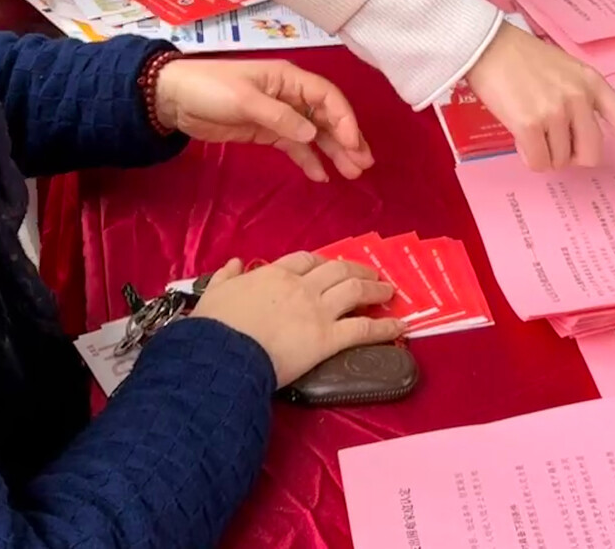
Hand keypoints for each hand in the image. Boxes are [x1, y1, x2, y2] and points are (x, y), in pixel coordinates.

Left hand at [153, 58, 372, 181]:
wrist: (173, 99)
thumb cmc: (210, 89)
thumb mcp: (244, 100)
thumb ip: (280, 117)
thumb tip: (312, 135)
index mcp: (289, 79)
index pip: (327, 98)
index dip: (345, 120)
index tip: (354, 145)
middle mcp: (290, 96)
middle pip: (327, 117)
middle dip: (347, 139)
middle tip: (363, 165)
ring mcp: (280, 115)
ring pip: (315, 134)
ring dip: (334, 152)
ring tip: (351, 173)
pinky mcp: (267, 132)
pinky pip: (295, 147)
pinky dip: (309, 160)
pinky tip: (322, 176)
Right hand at [191, 253, 402, 388]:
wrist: (221, 354)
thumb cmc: (214, 327)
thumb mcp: (215, 293)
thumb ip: (226, 276)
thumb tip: (235, 263)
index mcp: (275, 275)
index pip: (306, 260)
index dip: (323, 262)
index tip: (331, 265)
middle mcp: (301, 287)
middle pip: (337, 269)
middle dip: (357, 270)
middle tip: (372, 274)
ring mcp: (317, 310)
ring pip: (354, 291)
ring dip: (375, 288)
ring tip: (389, 291)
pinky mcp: (327, 338)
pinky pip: (362, 329)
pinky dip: (384, 326)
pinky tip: (399, 326)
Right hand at [465, 22, 614, 177]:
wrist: (488, 47)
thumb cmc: (523, 60)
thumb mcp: (566, 72)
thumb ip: (581, 102)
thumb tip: (580, 145)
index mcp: (592, 83)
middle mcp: (579, 97)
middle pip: (591, 153)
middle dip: (573, 156)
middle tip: (553, 142)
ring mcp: (555, 111)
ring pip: (560, 160)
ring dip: (545, 153)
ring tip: (530, 127)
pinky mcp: (530, 123)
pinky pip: (538, 163)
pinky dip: (529, 158)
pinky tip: (519, 138)